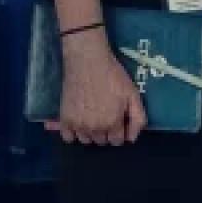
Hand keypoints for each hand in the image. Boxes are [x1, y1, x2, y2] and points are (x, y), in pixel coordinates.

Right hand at [47, 29, 146, 144]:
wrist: (87, 61)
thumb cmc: (113, 76)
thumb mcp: (133, 95)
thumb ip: (137, 119)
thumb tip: (132, 139)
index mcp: (112, 123)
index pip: (117, 141)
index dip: (120, 131)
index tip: (118, 119)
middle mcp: (94, 128)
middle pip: (102, 141)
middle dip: (106, 132)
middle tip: (106, 114)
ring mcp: (77, 124)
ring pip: (86, 140)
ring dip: (91, 133)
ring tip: (93, 116)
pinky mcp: (64, 118)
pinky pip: (68, 137)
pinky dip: (73, 132)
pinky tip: (79, 121)